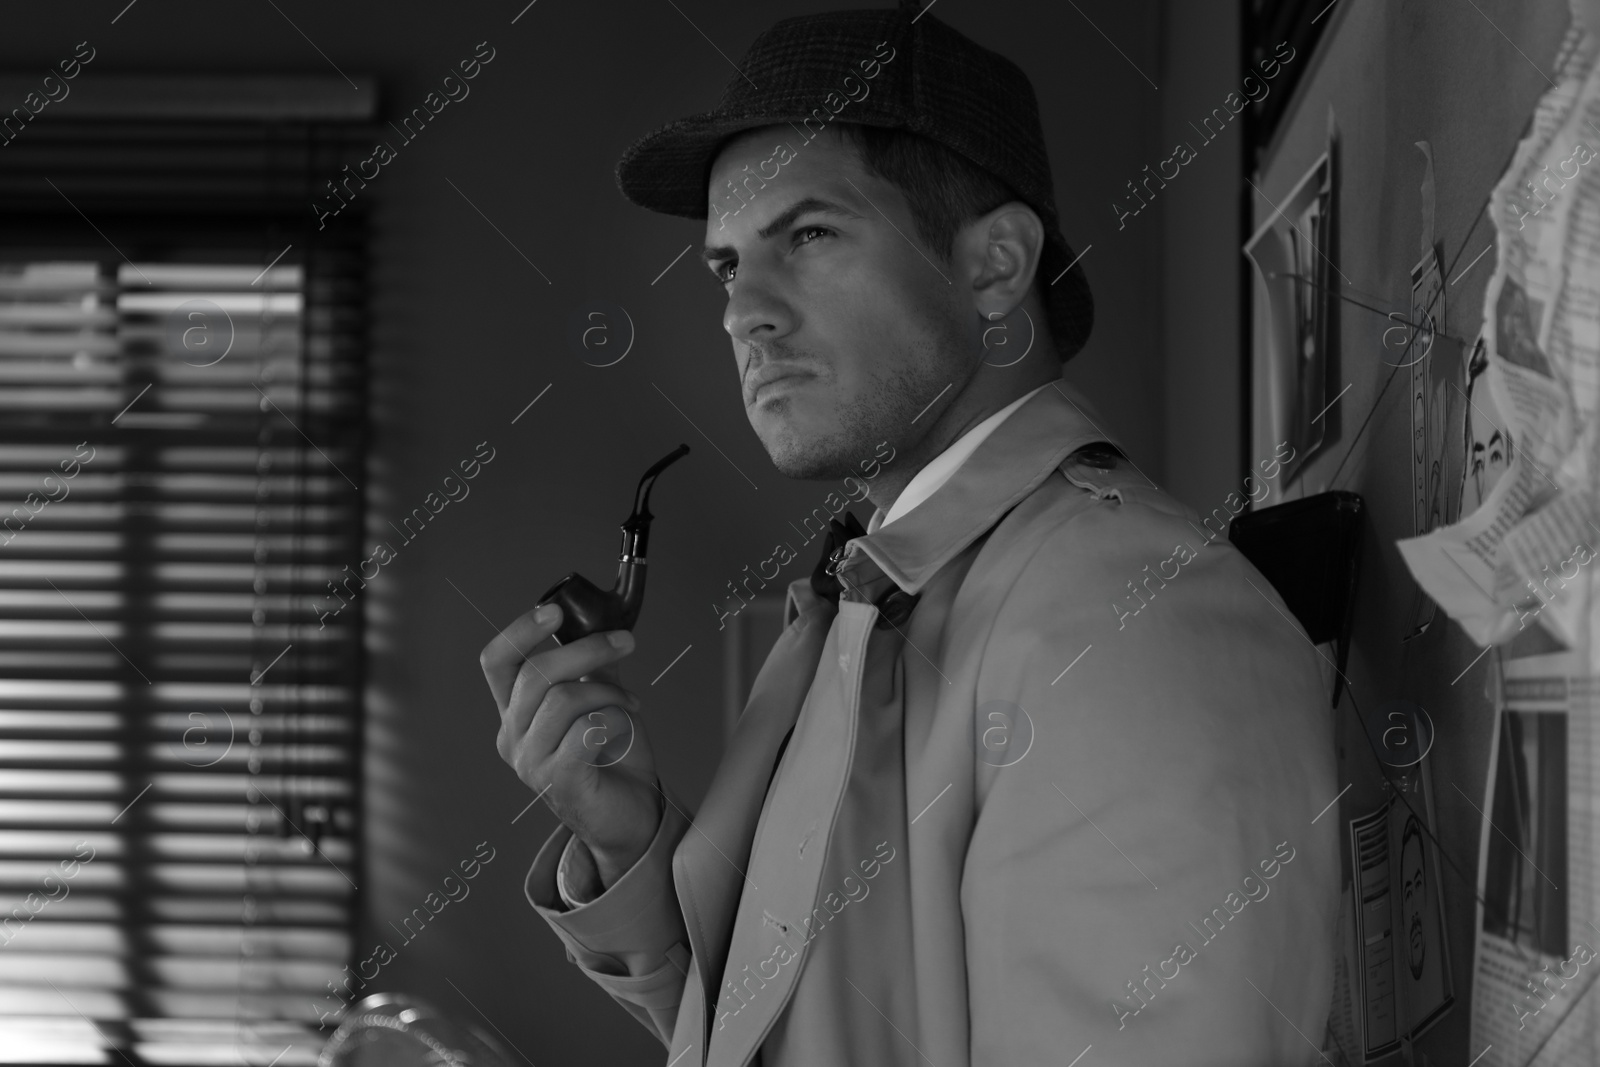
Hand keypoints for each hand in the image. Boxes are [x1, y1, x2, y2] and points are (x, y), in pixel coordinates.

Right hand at [481, 603, 661, 887]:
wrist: (633, 816)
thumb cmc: (613, 758)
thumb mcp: (601, 699)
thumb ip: (592, 666)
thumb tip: (598, 622)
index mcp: (515, 713)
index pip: (497, 663)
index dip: (520, 631)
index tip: (555, 612)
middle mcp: (512, 737)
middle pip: (535, 674)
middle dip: (586, 650)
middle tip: (625, 642)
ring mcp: (531, 763)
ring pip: (563, 700)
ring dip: (608, 694)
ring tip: (629, 707)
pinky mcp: (558, 782)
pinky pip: (585, 730)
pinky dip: (614, 721)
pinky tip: (623, 731)